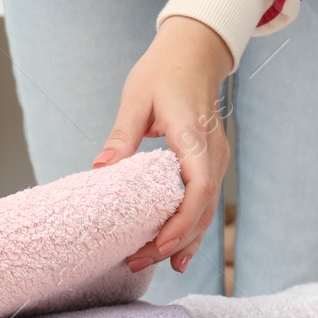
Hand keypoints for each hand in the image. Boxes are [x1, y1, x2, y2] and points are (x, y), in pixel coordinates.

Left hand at [96, 16, 232, 273]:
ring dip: (183, 239)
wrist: (194, 53)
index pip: (198, 188)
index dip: (181, 221)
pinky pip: (204, 201)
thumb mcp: (135, 100)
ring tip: (153, 264)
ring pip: (206, 210)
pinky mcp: (211, 163)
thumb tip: (100, 168)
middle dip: (173, 241)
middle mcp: (213, 152)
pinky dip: (190, 226)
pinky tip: (175, 250)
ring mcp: (216, 159)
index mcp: (193, 136)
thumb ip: (122, 136)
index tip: (157, 243)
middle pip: (202, 208)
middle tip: (138, 262)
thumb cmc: (162, 72)